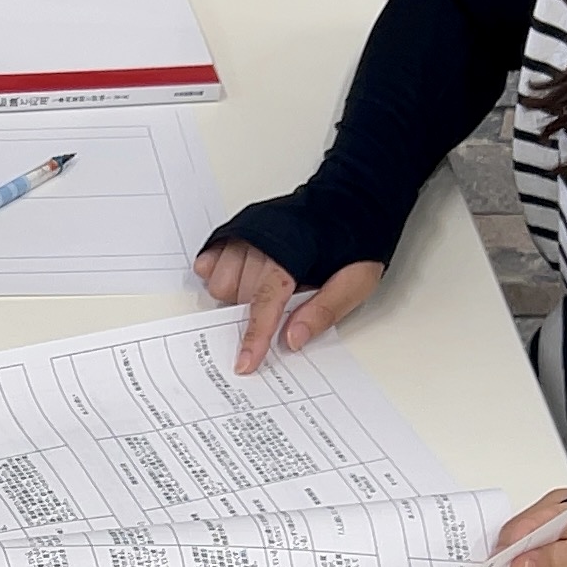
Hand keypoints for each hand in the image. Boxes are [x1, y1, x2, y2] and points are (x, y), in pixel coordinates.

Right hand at [193, 235, 381, 375]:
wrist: (347, 203)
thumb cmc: (353, 243)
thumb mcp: (357, 281)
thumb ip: (326, 310)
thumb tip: (292, 339)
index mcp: (293, 252)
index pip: (265, 300)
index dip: (255, 335)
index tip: (246, 362)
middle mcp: (261, 239)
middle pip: (239, 297)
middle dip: (257, 312)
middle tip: (285, 302)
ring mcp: (244, 233)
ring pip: (220, 285)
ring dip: (237, 296)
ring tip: (267, 286)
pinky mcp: (234, 231)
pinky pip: (209, 265)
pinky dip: (221, 277)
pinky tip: (245, 275)